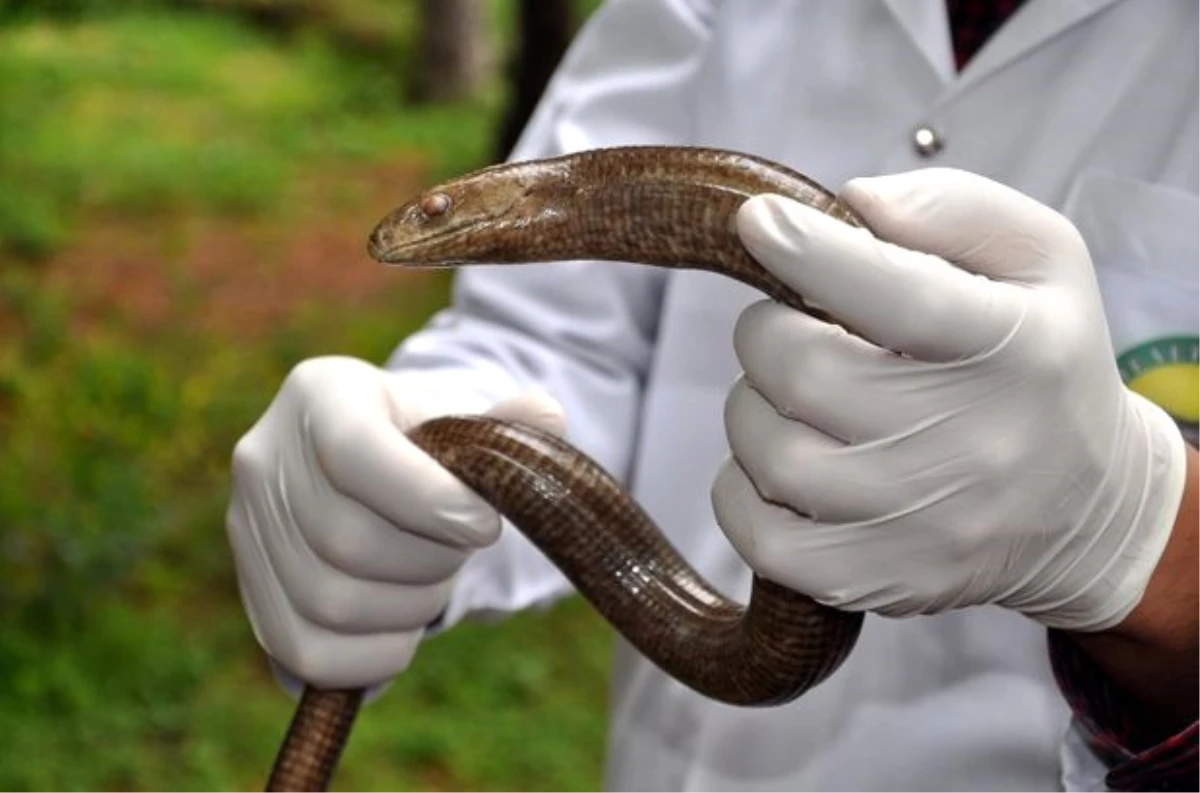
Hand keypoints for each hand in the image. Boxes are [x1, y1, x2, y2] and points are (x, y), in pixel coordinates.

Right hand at [226, 356, 564, 688]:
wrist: (374, 474)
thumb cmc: (428, 444)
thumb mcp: (463, 420)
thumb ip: (504, 424)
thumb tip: (547, 414)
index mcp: (319, 393)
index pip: (356, 453)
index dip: (431, 500)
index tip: (486, 524)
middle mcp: (263, 457)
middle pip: (346, 540)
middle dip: (429, 561)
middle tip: (461, 553)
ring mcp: (244, 529)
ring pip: (329, 603)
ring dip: (407, 609)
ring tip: (433, 583)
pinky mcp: (250, 594)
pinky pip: (306, 653)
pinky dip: (373, 658)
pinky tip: (406, 632)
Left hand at [711, 169, 1187, 630]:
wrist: (1086, 508)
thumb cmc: (1044, 364)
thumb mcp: (1040, 260)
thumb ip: (953, 210)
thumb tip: (851, 204)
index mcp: (1013, 348)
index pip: (897, 294)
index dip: (809, 252)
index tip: (756, 221)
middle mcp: (970, 443)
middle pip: (804, 370)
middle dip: (769, 331)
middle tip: (791, 328)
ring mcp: (921, 525)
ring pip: (768, 450)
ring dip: (754, 405)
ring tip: (796, 397)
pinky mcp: (879, 579)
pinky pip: (759, 536)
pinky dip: (741, 487)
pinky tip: (781, 460)